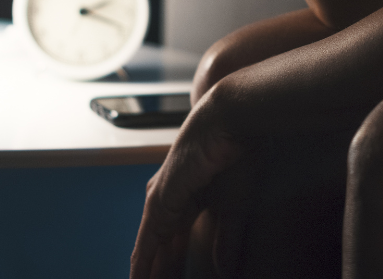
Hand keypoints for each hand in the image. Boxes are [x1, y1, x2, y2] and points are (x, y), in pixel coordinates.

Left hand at [131, 88, 244, 278]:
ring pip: (150, 248)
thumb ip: (227, 239)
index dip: (174, 267)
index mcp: (189, 197)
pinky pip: (146, 243)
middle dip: (160, 272)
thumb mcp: (236, 205)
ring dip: (148, 273)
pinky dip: (144, 265)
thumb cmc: (239, 151)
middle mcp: (170, 198)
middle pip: (160, 247)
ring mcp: (162, 198)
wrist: (232, 118)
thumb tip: (227, 272)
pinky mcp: (159, 199)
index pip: (176, 242)